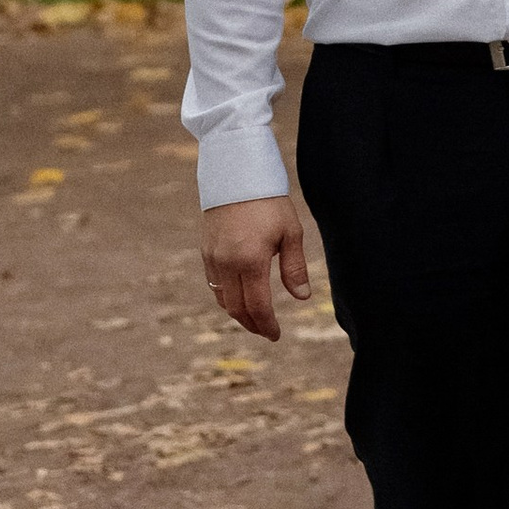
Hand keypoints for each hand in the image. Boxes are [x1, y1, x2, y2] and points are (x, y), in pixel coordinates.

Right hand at [201, 192, 312, 338]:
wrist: (236, 172)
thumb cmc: (269, 201)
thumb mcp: (290, 232)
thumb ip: (294, 268)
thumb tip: (302, 297)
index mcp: (251, 261)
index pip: (257, 307)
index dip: (267, 326)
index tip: (276, 336)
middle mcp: (227, 263)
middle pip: (236, 309)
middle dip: (252, 324)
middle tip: (266, 332)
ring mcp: (213, 257)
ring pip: (222, 299)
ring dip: (237, 313)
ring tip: (254, 318)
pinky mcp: (205, 250)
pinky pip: (214, 283)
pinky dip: (226, 297)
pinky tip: (238, 296)